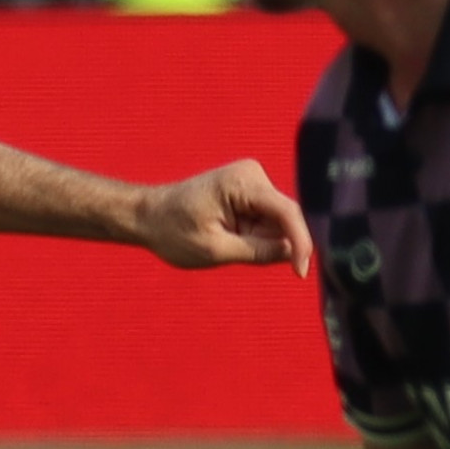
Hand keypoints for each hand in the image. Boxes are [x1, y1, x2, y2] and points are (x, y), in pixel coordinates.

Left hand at [135, 159, 312, 272]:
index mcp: (242, 182)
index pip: (287, 213)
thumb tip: (295, 254)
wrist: (149, 215)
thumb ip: (258, 252)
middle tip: (233, 253)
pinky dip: (255, 237)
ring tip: (225, 242)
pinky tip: (229, 237)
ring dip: (261, 241)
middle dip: (272, 244)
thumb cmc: (174, 231)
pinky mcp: (251, 193)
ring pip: (277, 223)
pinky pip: (267, 222)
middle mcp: (253, 175)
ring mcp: (253, 181)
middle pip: (284, 219)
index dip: (300, 243)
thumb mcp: (215, 250)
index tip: (301, 274)